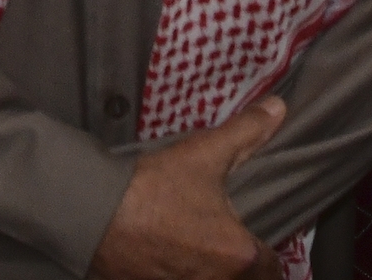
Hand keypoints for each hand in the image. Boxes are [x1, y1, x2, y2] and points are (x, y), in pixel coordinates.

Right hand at [92, 95, 284, 279]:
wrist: (94, 214)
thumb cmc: (153, 189)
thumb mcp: (204, 154)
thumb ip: (247, 132)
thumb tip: (277, 109)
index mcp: (239, 255)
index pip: (272, 268)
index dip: (266, 252)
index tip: (256, 240)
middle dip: (242, 269)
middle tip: (229, 247)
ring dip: (212, 274)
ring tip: (200, 251)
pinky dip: (181, 277)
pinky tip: (172, 259)